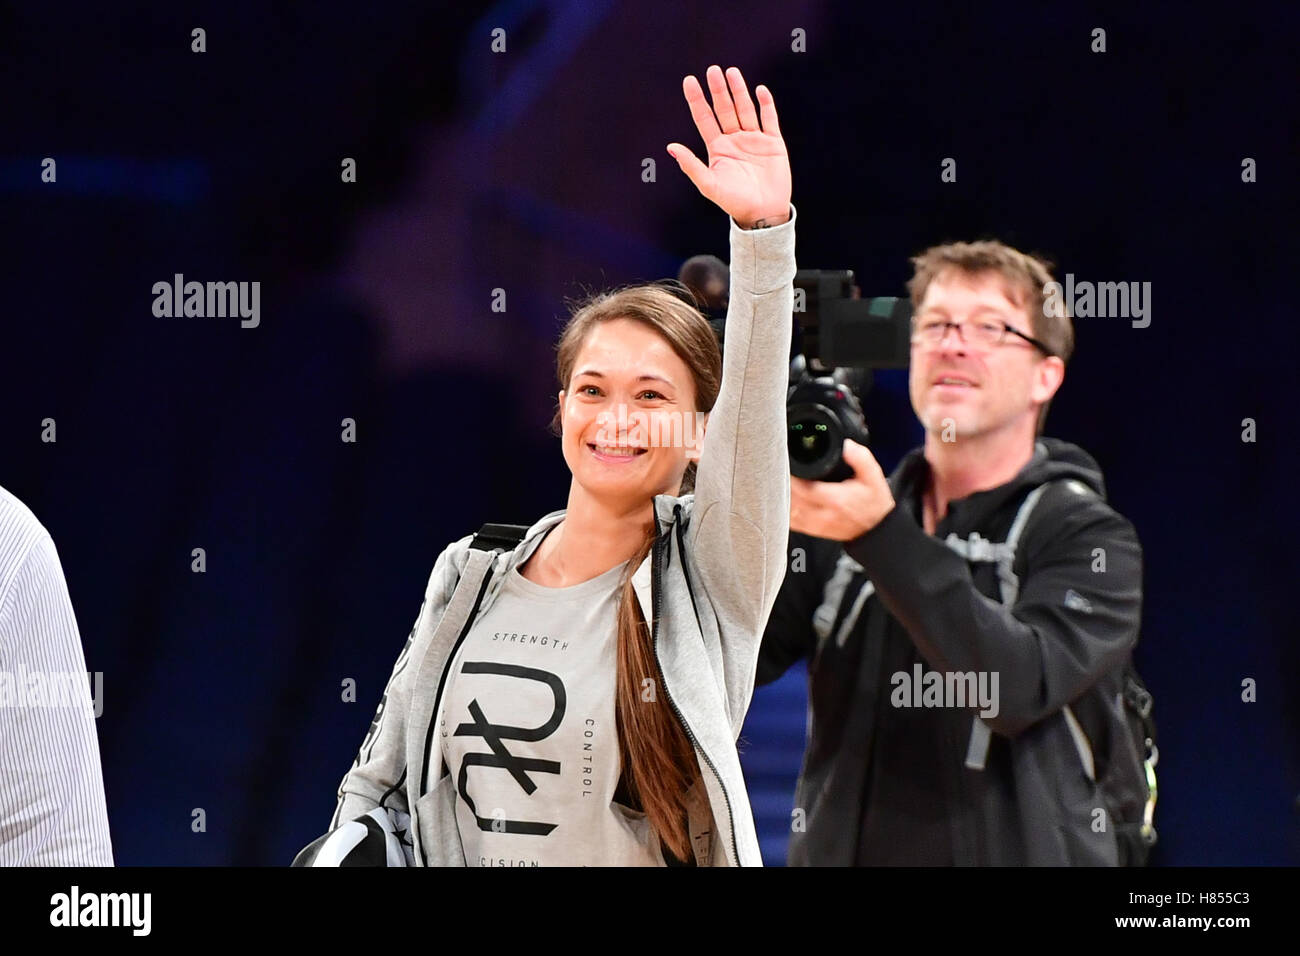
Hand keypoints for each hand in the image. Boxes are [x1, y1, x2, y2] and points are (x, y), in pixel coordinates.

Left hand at [667, 65, 790, 228]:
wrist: (762, 214)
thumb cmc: (734, 202)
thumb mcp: (709, 184)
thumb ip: (691, 165)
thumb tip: (670, 147)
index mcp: (718, 148)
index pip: (704, 118)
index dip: (697, 100)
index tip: (689, 81)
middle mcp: (734, 140)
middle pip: (724, 109)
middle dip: (718, 90)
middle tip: (712, 70)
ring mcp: (754, 139)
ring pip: (745, 109)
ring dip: (739, 91)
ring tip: (732, 73)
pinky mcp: (773, 143)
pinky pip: (769, 119)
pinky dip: (766, 105)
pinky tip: (760, 91)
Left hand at [790, 440, 895, 540]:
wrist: (876, 529)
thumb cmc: (873, 503)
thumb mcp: (873, 477)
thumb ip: (861, 458)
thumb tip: (847, 445)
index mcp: (835, 500)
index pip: (803, 488)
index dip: (790, 475)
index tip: (786, 463)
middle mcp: (822, 514)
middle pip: (790, 498)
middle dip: (783, 483)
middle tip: (781, 468)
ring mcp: (815, 525)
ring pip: (787, 510)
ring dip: (782, 495)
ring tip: (782, 480)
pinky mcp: (812, 531)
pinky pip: (790, 522)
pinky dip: (784, 509)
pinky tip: (786, 497)